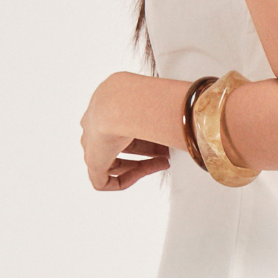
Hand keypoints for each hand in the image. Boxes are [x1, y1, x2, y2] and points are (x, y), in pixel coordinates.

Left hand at [79, 72, 171, 190]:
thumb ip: (162, 107)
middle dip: (146, 150)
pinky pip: (104, 181)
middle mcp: (95, 125)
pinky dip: (125, 180)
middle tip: (167, 153)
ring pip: (113, 162)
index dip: (146, 135)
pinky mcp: (92, 163)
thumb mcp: (151, 99)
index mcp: (106, 107)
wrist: (120, 104)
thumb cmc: (138, 96)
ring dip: (141, 165)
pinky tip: (142, 174)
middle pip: (120, 145)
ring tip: (163, 163)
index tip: (163, 137)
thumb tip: (186, 111)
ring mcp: (91, 145)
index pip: (124, 125)